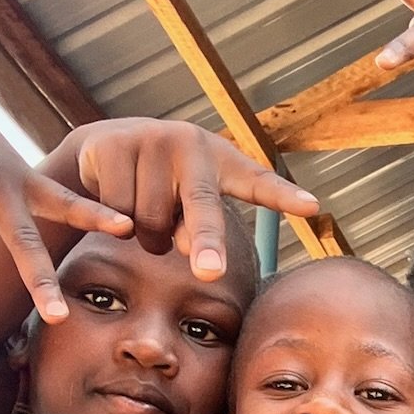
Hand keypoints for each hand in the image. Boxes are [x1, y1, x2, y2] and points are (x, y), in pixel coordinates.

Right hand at [68, 118, 318, 281]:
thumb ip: (201, 231)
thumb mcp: (187, 205)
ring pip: (150, 222)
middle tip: (211, 273)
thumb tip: (198, 256)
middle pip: (201, 208)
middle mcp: (189, 144)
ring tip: (140, 212)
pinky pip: (117, 211)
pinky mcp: (114, 145)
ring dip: (143, 236)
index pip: (257, 182)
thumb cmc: (161, 185)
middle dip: (208, 242)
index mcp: (220, 160)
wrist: (101, 148)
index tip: (312, 207)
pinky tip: (115, 212)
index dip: (283, 197)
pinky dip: (113, 223)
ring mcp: (151, 139)